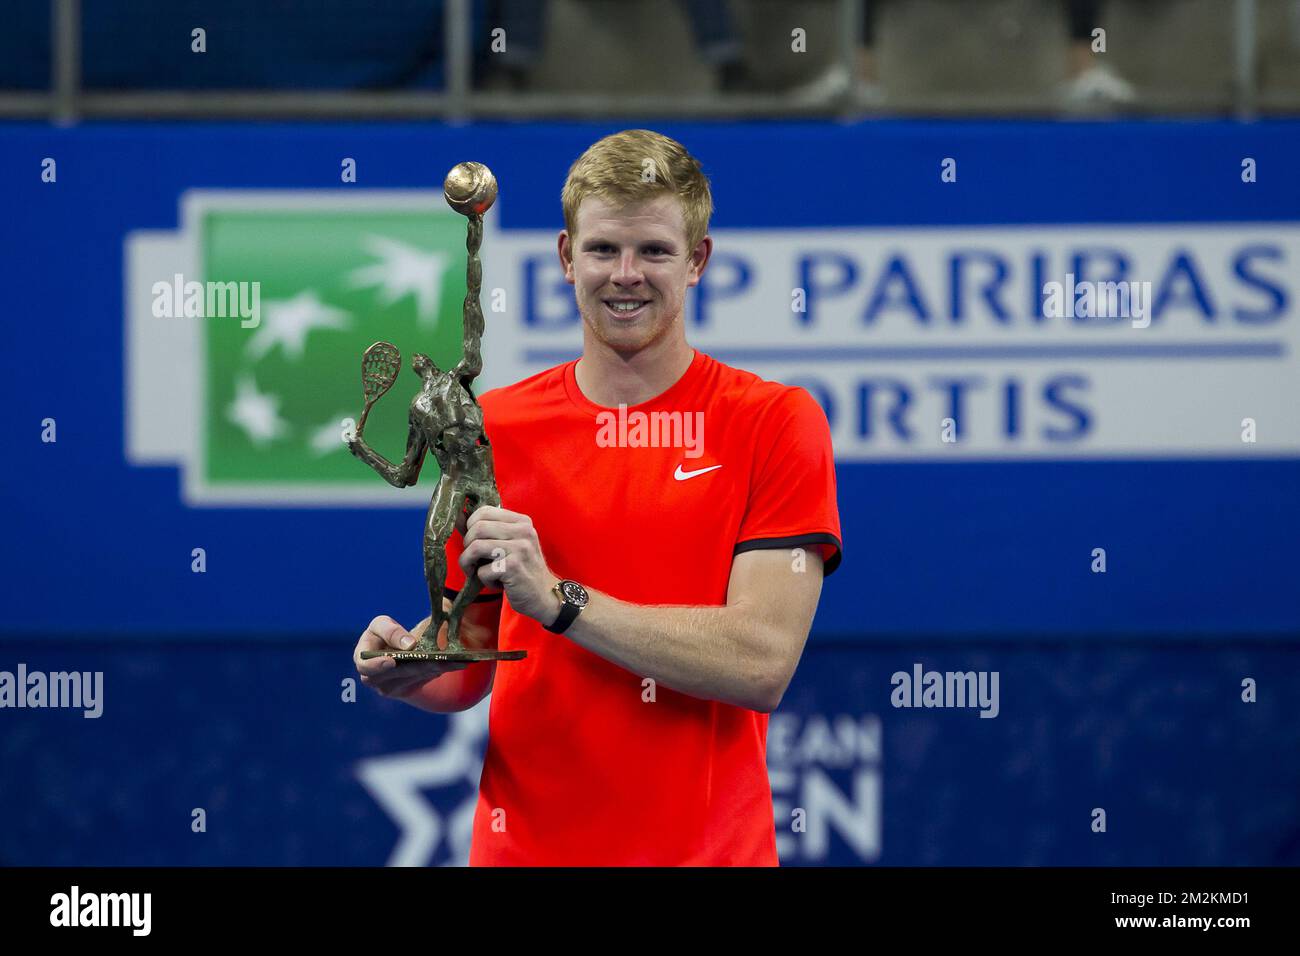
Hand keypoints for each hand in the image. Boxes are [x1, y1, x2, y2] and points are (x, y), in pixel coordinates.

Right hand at [354, 615, 466, 699]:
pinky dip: (440, 670)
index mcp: (363, 661)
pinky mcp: (408, 689)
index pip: (365, 667)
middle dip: (415, 666)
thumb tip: (410, 645)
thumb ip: (391, 631)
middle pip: (396, 676)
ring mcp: (392, 688)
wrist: (397, 645)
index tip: (391, 660)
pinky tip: (456, 663)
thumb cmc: (385, 632)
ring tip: (451, 660)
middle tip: (432, 659)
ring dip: (433, 669)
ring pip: (414, 679)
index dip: (377, 665)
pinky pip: (425, 680)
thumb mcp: (382, 624)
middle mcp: (375, 680)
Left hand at [459, 506, 560, 625]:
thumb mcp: (509, 544)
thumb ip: (487, 531)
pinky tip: (497, 583)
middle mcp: (523, 531)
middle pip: (477, 528)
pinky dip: (484, 580)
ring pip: (475, 547)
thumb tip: (458, 517)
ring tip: (477, 572)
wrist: (544, 595)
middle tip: (473, 560)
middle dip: (467, 546)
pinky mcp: (513, 567)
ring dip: (469, 564)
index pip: (484, 511)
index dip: (470, 526)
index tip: (473, 541)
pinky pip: (482, 570)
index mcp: (522, 521)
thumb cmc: (522, 569)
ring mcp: (519, 549)